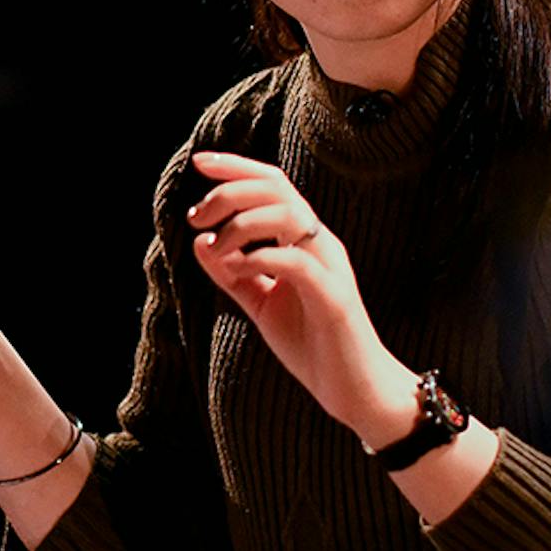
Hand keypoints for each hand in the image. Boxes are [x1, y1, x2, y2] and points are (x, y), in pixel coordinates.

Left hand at [187, 151, 416, 443]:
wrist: (353, 388)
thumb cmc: (311, 343)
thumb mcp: (260, 303)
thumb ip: (232, 273)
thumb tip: (200, 241)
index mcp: (304, 241)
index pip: (273, 186)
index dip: (237, 168)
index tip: (199, 161)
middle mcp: (320, 245)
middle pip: (278, 190)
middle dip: (230, 192)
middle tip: (196, 215)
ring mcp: (330, 268)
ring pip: (290, 216)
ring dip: (242, 223)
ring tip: (215, 244)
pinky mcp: (333, 299)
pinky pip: (297, 263)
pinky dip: (261, 257)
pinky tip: (236, 267)